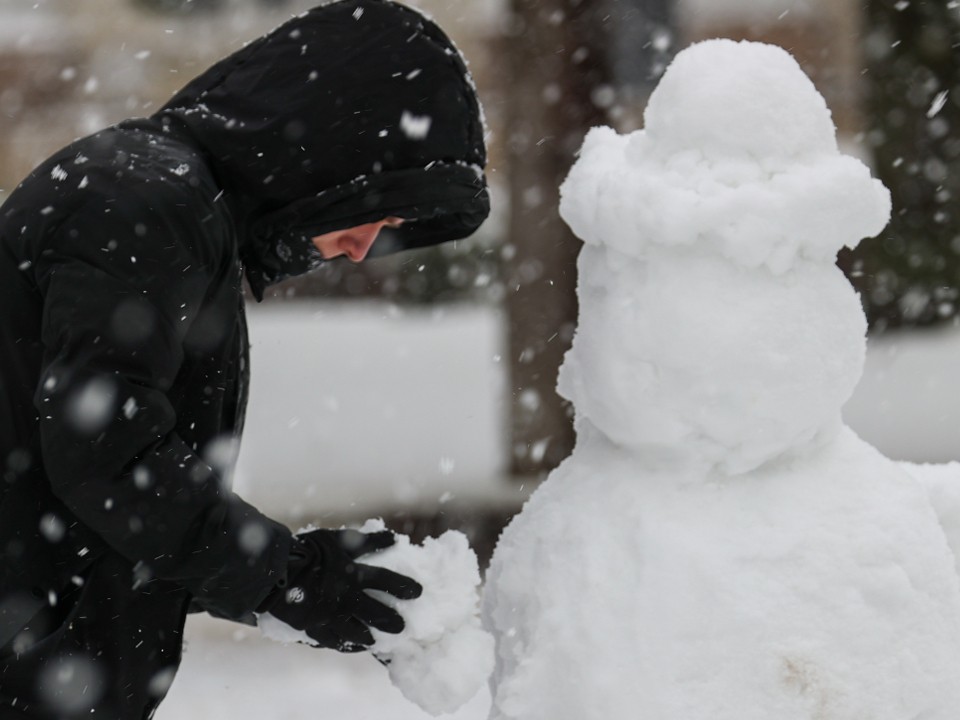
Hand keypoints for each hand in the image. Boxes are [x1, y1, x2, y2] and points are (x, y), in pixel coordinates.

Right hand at [257, 528, 421, 651]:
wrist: (275, 572)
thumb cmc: (308, 551)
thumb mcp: (338, 539)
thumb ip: (366, 541)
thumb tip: (393, 538)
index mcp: (353, 575)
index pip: (386, 582)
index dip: (404, 587)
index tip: (418, 592)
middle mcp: (346, 599)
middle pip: (377, 614)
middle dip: (392, 621)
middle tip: (402, 627)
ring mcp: (331, 617)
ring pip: (357, 632)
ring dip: (370, 637)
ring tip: (377, 642)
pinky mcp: (315, 628)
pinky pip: (335, 642)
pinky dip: (346, 645)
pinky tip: (352, 646)